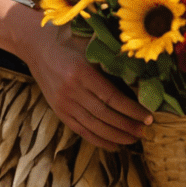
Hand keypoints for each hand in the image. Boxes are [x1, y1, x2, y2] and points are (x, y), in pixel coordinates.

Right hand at [19, 13, 151, 149]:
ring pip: (94, 126)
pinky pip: (81, 130)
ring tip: (134, 138)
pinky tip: (114, 145)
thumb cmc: (69, 42)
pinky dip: (98, 140)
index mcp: (81, 72)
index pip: (112, 97)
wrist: (37, 46)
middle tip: (145, 131)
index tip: (148, 116)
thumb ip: (111, 57)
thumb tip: (141, 72)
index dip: (132, 110)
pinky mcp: (58, 110)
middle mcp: (71, 89)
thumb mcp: (89, 44)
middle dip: (127, 126)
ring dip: (116, 136)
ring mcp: (63, 102)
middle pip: (104, 114)